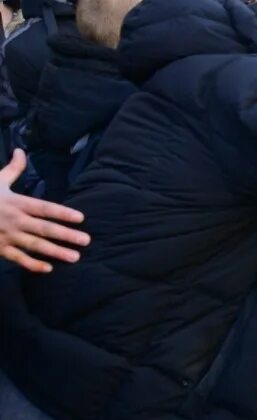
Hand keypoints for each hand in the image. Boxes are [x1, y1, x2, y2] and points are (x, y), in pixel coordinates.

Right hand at [0, 149, 88, 272]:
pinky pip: (17, 258)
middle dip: (65, 235)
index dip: (62, 213)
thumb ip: (13, 169)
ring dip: (55, 252)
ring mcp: (7, 235)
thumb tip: (21, 151)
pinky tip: (48, 268)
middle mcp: (14, 220)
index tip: (80, 218)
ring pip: (34, 245)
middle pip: (44, 228)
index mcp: (16, 202)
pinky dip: (32, 264)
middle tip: (86, 240)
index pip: (44, 208)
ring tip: (75, 257)